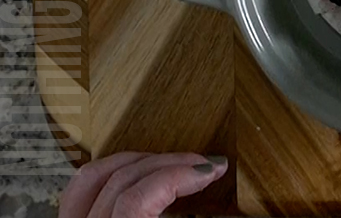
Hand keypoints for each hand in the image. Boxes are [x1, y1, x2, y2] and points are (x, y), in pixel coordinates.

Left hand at [58, 152, 227, 217]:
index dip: (181, 176)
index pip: (138, 199)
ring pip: (96, 175)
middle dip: (171, 163)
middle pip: (122, 179)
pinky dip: (111, 170)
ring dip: (142, 160)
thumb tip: (230, 208)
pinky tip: (136, 171)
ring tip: (173, 163)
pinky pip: (81, 187)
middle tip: (205, 163)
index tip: (213, 169)